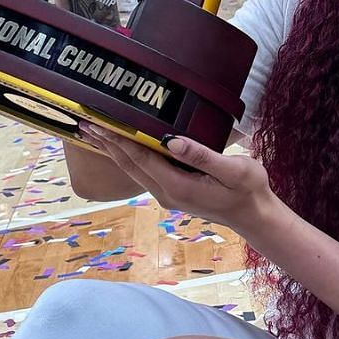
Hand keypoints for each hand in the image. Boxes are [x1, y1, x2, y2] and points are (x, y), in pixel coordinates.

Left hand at [75, 123, 280, 233]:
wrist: (254, 216)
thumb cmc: (248, 189)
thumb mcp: (234, 169)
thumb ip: (202, 156)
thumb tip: (172, 141)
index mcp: (178, 186)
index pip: (140, 158)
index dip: (118, 139)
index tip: (99, 123)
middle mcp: (165, 193)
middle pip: (128, 164)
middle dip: (106, 143)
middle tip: (84, 122)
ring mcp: (166, 194)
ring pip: (132, 169)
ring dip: (112, 150)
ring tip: (92, 133)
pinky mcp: (171, 192)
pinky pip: (142, 172)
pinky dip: (126, 157)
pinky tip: (119, 147)